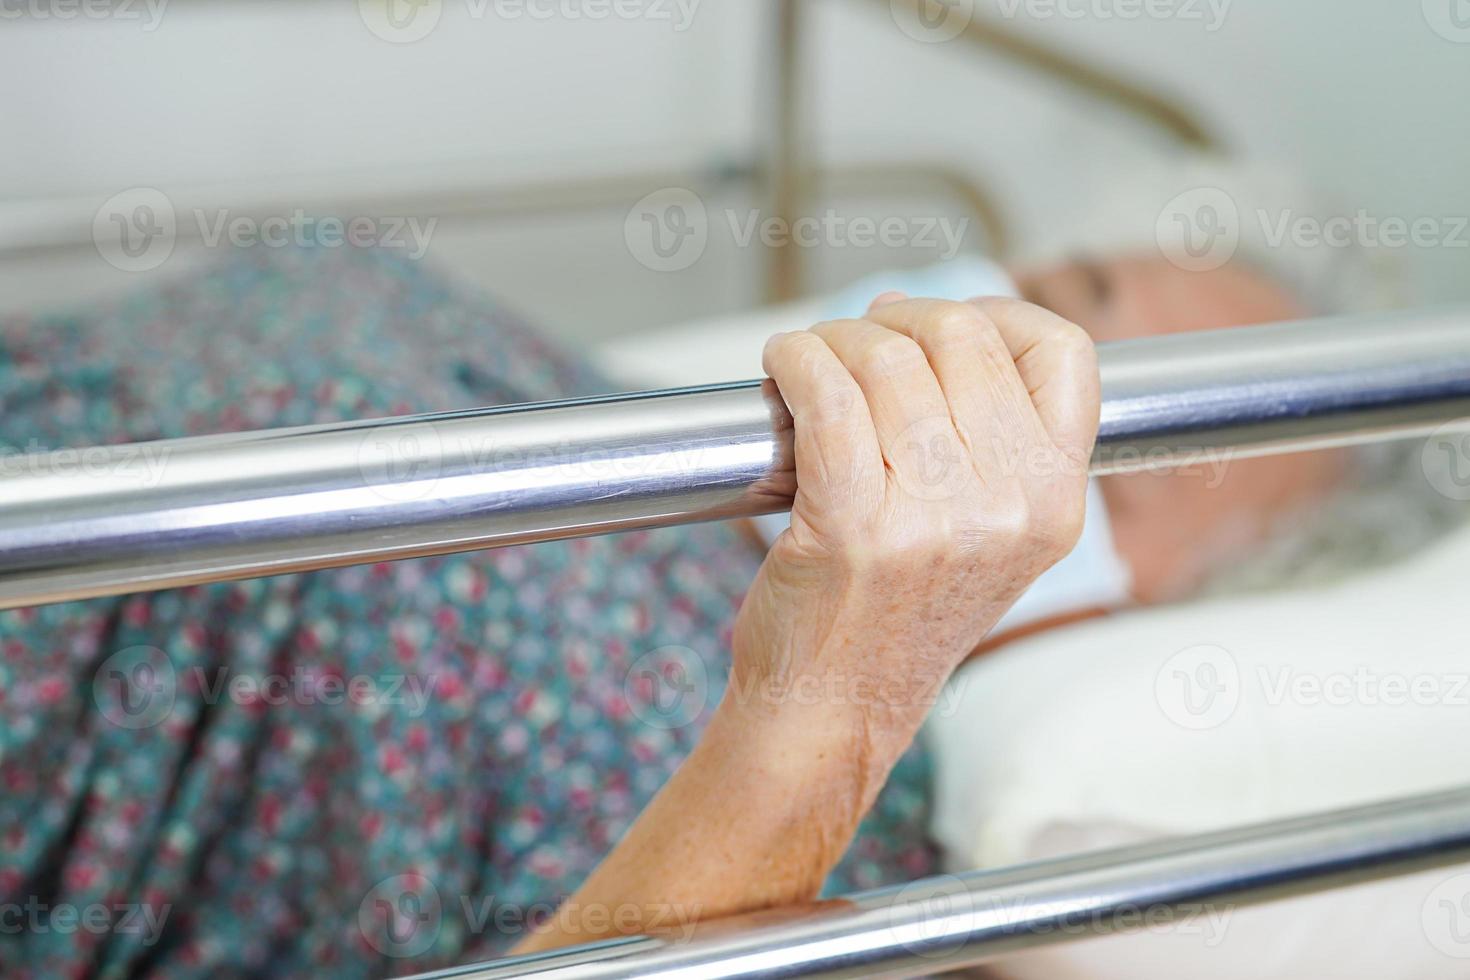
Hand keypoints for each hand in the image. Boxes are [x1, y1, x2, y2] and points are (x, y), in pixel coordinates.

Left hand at [513, 297, 1098, 953]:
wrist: (834, 709)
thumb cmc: (896, 617)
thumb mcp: (994, 539)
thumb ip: (999, 444)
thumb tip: (941, 327)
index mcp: (1058, 502)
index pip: (1062, 354)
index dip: (996, 313)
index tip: (939, 325)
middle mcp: (1009, 508)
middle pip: (961, 338)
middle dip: (894, 319)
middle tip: (855, 340)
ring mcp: (933, 519)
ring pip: (885, 360)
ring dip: (833, 340)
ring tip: (810, 361)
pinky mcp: (852, 526)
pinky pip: (825, 397)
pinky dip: (796, 360)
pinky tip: (781, 367)